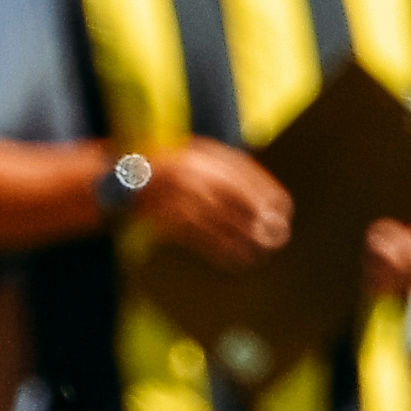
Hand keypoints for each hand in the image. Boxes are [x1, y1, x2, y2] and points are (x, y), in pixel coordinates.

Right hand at [130, 139, 290, 265]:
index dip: (266, 190)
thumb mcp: (200, 160)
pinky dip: (218, 247)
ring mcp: (175, 192)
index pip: (241, 170)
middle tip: (279, 232)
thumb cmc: (174, 172)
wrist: (124, 179)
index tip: (285, 208)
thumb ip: (228, 172)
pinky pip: (196, 234)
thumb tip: (268, 200)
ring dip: (242, 235)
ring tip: (263, 249)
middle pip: (231, 193)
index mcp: (202, 152)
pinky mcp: (164, 216)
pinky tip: (236, 257)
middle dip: (258, 214)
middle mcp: (190, 169)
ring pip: (215, 216)